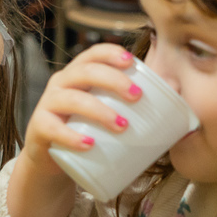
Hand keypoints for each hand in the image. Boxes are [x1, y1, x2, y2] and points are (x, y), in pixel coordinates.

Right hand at [18, 43, 140, 176]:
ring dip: (99, 111)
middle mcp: (61, 84)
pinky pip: (53, 129)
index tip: (133, 62)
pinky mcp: (39, 129)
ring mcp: (48, 105)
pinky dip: (71, 137)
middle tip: (137, 97)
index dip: (111, 53)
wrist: (54, 163)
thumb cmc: (88, 131)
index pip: (93, 53)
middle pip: (85, 72)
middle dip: (113, 80)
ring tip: (122, 126)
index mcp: (80, 74)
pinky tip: (89, 145)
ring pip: (71, 99)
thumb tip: (177, 90)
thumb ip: (134, 103)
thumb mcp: (108, 113)